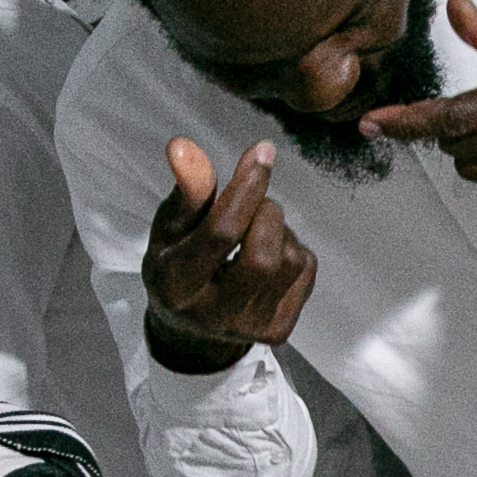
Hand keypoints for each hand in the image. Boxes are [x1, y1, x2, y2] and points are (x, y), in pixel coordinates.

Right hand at [144, 138, 313, 373]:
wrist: (193, 330)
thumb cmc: (178, 267)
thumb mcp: (170, 230)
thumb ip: (185, 192)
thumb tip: (182, 146)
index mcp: (179, 285)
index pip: (220, 234)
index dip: (244, 188)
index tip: (261, 152)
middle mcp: (216, 315)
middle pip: (262, 254)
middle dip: (265, 212)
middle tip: (252, 203)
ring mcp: (252, 327)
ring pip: (290, 259)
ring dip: (280, 229)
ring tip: (256, 230)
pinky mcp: (280, 330)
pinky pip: (306, 269)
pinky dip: (292, 247)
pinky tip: (268, 252)